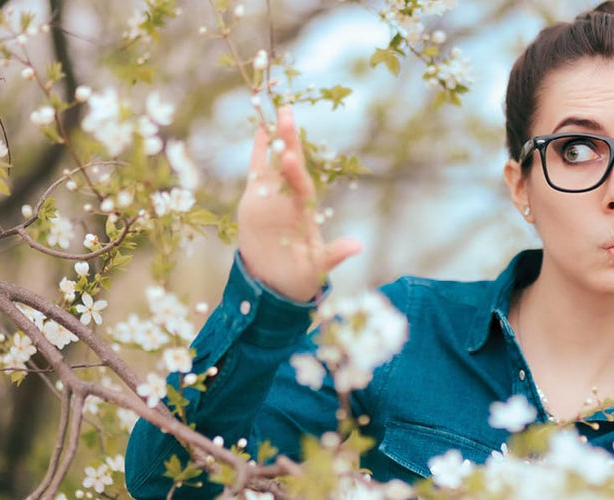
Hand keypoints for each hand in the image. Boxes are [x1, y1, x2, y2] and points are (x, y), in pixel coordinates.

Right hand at [237, 106, 360, 301]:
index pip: (300, 187)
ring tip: (276, 110)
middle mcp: (291, 199)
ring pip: (274, 161)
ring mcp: (273, 196)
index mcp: (304, 212)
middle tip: (287, 111)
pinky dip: (258, 150)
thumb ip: (334, 255)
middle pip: (290, 165)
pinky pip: (257, 169)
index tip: (288, 156)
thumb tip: (357, 247)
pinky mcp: (256, 198)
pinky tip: (260, 128)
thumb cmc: (301, 276)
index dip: (294, 172)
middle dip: (289, 140)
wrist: (278, 282)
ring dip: (275, 137)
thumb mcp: (317, 268)